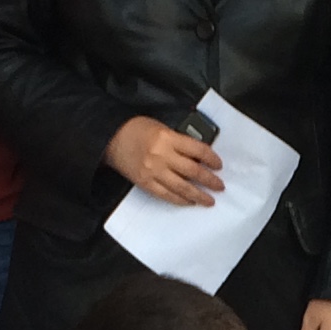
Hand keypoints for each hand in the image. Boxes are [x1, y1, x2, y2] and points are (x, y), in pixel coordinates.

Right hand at [104, 116, 225, 204]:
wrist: (111, 138)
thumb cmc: (136, 129)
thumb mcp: (162, 127)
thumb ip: (179, 142)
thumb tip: (198, 157)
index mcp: (168, 138)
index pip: (198, 150)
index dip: (212, 159)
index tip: (218, 165)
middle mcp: (162, 156)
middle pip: (193, 171)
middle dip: (209, 181)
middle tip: (219, 186)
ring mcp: (153, 171)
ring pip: (182, 188)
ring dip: (198, 195)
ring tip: (209, 200)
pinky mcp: (145, 183)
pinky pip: (166, 195)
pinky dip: (179, 200)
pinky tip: (189, 202)